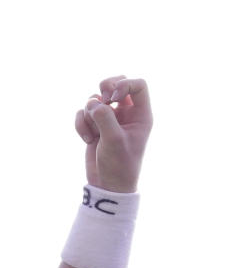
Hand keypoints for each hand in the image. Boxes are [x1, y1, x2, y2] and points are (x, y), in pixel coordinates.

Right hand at [76, 76, 152, 192]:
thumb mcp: (114, 140)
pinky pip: (83, 112)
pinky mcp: (96, 125)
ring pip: (96, 98)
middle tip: (102, 100)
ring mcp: (111, 118)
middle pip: (117, 83)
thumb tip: (93, 102)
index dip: (124, 84)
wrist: (107, 184)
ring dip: (90, 112)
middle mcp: (128, 114)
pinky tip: (87, 139)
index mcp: (141, 116)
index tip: (113, 97)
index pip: (138, 85)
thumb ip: (105, 118)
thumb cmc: (119, 165)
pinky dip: (81, 123)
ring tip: (95, 133)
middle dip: (105, 87)